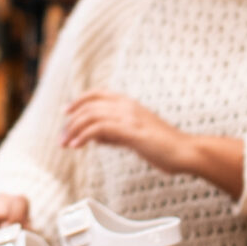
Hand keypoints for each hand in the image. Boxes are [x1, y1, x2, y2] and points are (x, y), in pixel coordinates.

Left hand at [61, 92, 199, 176]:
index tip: (66, 112)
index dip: (78, 101)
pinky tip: (77, 146)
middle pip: (89, 106)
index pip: (97, 94)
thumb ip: (114, 134)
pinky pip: (99, 129)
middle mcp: (127, 106)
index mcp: (128, 103)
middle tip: (62, 139)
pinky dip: (83, 136)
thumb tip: (94, 137)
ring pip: (91, 116)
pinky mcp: (131, 131)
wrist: (184, 151)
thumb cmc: (162, 146)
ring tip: (65, 144)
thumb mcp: (134, 135)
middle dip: (71, 123)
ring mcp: (129, 117)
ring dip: (73, 130)